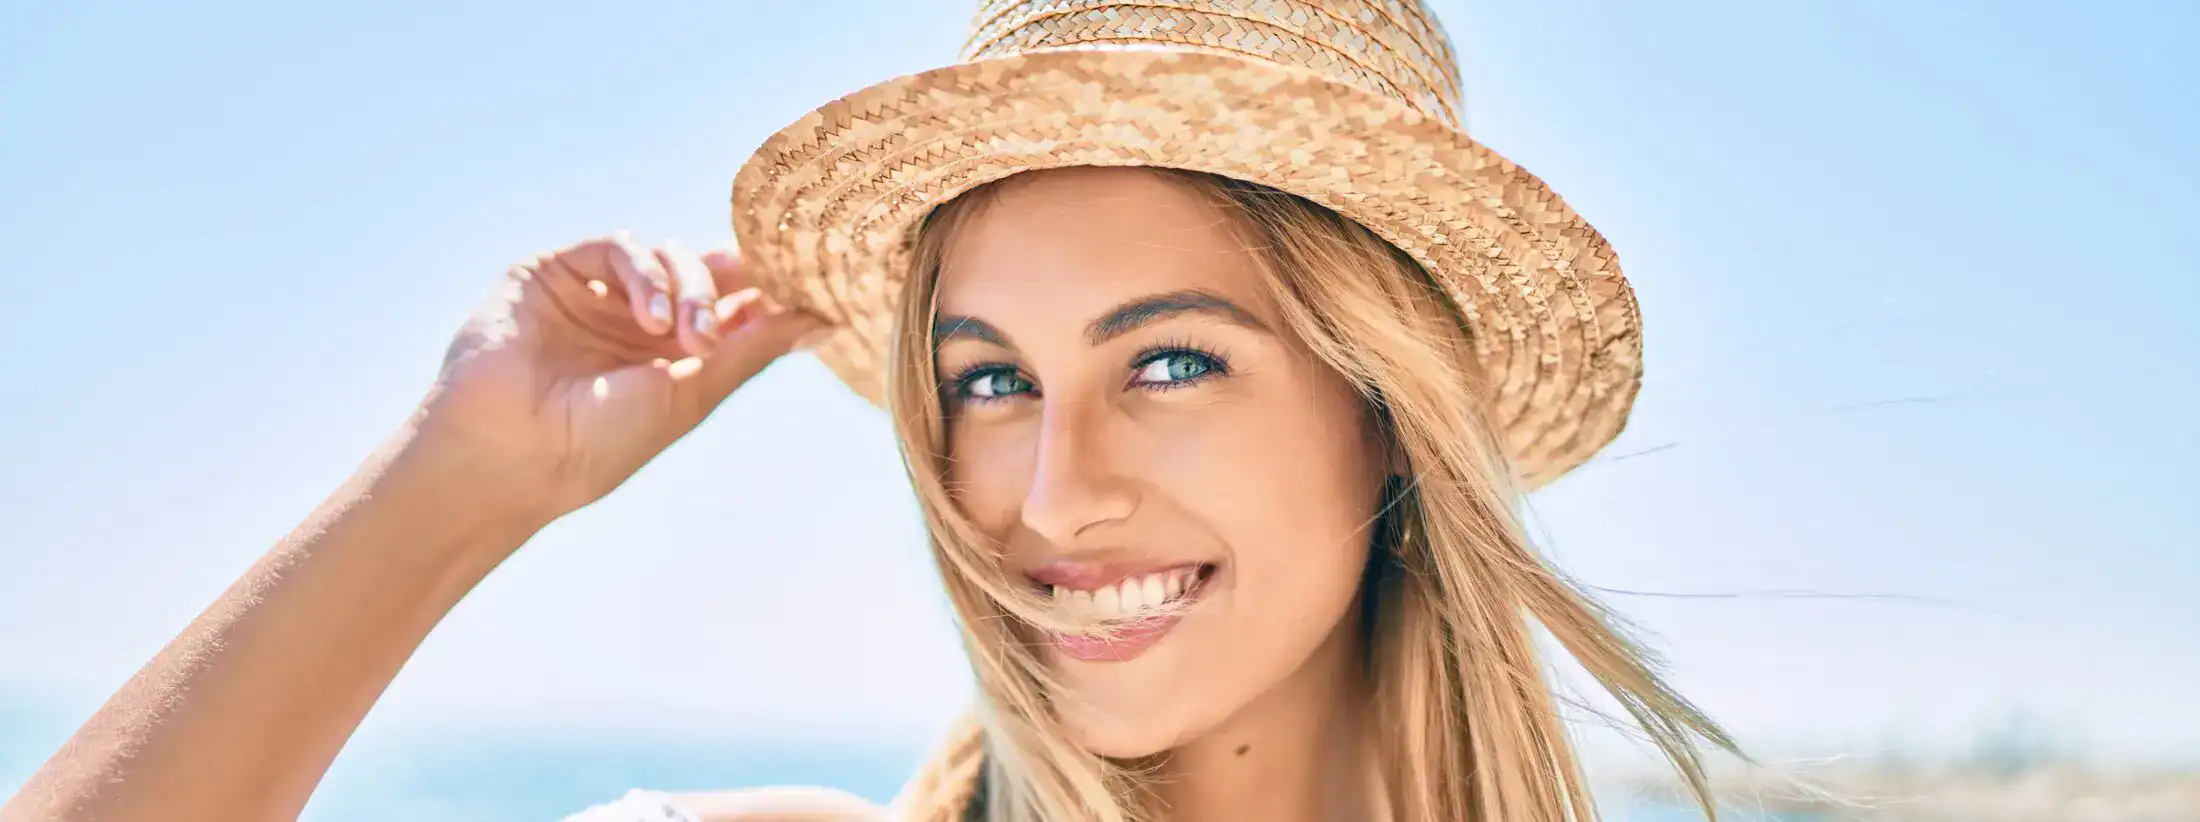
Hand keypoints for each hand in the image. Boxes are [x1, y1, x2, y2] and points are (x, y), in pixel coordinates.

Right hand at [414, 233, 823, 521]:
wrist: (512, 454)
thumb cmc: (600, 442)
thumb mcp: (691, 394)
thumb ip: (752, 348)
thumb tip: (822, 321)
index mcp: (672, 356)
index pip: (732, 304)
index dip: (767, 292)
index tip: (804, 291)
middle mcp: (636, 320)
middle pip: (705, 273)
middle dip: (723, 291)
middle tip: (714, 332)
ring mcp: (596, 293)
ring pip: (666, 255)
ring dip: (687, 286)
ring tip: (682, 335)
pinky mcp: (555, 271)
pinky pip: (618, 244)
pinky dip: (644, 271)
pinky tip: (649, 316)